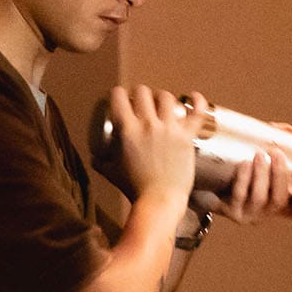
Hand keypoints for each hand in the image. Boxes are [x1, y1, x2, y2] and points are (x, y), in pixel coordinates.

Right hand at [108, 85, 204, 207]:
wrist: (160, 200)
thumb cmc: (135, 189)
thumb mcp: (111, 173)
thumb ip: (100, 162)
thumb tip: (95, 157)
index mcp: (127, 130)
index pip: (119, 97)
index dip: (119, 93)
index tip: (122, 98)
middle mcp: (148, 124)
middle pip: (143, 92)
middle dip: (140, 94)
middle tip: (142, 102)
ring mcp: (170, 128)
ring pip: (167, 97)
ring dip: (162, 97)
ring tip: (162, 104)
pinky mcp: (187, 136)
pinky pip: (197, 112)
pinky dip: (197, 102)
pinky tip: (193, 97)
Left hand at [191, 122, 291, 223]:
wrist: (209, 186)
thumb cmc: (241, 172)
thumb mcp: (260, 160)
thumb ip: (275, 144)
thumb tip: (289, 130)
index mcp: (277, 206)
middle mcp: (265, 213)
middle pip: (279, 200)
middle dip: (280, 175)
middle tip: (277, 153)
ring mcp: (248, 214)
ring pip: (260, 198)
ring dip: (262, 175)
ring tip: (259, 155)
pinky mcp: (230, 211)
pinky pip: (239, 195)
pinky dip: (244, 178)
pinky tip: (244, 164)